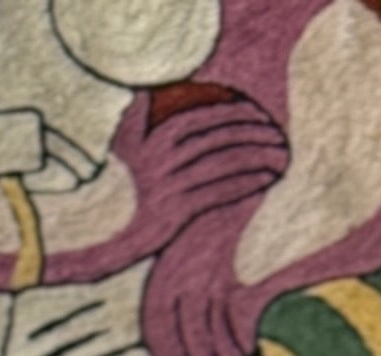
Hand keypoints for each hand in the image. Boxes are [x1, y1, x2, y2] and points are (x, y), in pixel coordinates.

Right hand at [47, 98, 290, 289]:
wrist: (100, 234)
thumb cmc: (116, 191)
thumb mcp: (122, 148)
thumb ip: (138, 119)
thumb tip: (148, 96)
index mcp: (152, 140)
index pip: (201, 117)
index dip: (232, 111)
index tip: (255, 111)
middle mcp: (162, 161)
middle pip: (217, 138)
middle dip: (251, 132)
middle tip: (276, 133)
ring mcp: (170, 187)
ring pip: (223, 164)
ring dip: (256, 156)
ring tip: (280, 154)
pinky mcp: (178, 214)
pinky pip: (220, 192)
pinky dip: (246, 182)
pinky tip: (266, 179)